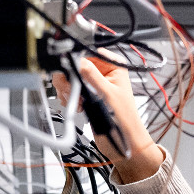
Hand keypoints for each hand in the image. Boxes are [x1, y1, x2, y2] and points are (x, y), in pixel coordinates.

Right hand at [51, 56, 163, 180]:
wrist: (123, 140)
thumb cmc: (124, 119)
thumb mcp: (106, 93)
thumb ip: (91, 75)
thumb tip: (76, 60)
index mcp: (114, 64)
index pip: (89, 52)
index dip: (77, 61)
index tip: (69, 73)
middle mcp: (104, 70)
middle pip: (77, 63)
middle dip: (70, 78)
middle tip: (70, 91)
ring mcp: (95, 81)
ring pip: (71, 75)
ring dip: (68, 88)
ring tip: (75, 101)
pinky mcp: (87, 92)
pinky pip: (71, 87)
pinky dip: (69, 95)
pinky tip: (76, 104)